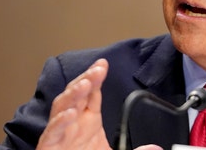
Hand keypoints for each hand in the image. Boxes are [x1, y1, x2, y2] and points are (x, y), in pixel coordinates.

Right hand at [36, 58, 162, 149]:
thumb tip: (156, 148)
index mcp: (88, 121)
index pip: (91, 93)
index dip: (96, 77)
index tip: (103, 64)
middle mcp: (73, 123)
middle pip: (76, 94)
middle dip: (86, 80)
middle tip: (97, 70)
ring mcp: (60, 133)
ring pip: (61, 107)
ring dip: (72, 95)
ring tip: (85, 85)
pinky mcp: (49, 145)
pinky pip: (52, 131)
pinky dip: (59, 122)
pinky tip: (70, 113)